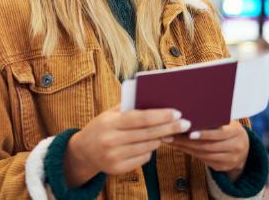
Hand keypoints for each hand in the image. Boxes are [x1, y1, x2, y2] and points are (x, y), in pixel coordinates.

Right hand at [64, 105, 190, 186]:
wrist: (83, 151)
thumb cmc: (102, 127)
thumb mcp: (110, 114)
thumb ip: (129, 107)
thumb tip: (155, 100)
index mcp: (110, 123)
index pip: (140, 118)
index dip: (160, 116)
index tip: (176, 112)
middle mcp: (111, 140)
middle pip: (148, 134)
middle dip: (169, 127)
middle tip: (185, 123)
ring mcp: (114, 156)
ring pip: (148, 146)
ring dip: (161, 138)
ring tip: (169, 132)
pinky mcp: (118, 169)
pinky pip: (143, 158)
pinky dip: (149, 150)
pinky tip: (149, 144)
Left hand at [169, 121, 248, 179]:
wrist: (244, 148)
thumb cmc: (230, 130)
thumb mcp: (228, 123)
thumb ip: (214, 120)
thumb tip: (190, 116)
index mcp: (236, 133)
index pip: (219, 134)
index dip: (204, 134)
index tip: (189, 132)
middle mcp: (235, 147)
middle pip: (208, 146)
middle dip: (188, 141)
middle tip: (171, 136)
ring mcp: (230, 159)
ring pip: (204, 155)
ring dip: (186, 148)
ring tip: (172, 141)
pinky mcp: (223, 167)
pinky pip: (204, 161)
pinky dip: (191, 153)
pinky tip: (181, 147)